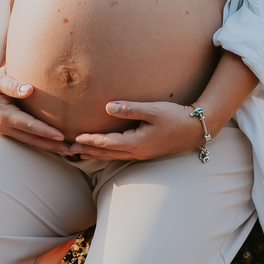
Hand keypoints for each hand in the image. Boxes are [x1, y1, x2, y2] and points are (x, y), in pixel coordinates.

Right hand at [0, 65, 76, 156]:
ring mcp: (6, 131)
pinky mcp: (9, 130)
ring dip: (49, 147)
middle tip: (72, 150)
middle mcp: (4, 127)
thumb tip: (29, 90)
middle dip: (52, 145)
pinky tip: (54, 144)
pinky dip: (41, 142)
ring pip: (31, 142)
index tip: (61, 135)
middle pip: (32, 139)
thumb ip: (13, 85)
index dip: (45, 131)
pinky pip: (28, 139)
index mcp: (3, 116)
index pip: (29, 126)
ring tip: (68, 151)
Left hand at [71, 100, 208, 163]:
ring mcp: (141, 154)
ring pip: (112, 156)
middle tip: (67, 150)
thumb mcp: (153, 110)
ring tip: (78, 152)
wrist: (196, 130)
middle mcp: (137, 152)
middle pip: (106, 153)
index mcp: (137, 143)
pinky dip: (107, 153)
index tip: (75, 138)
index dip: (91, 140)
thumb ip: (130, 109)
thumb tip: (107, 107)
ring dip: (95, 153)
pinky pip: (120, 155)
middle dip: (87, 151)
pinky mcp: (145, 151)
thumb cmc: (176, 117)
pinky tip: (102, 150)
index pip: (108, 143)